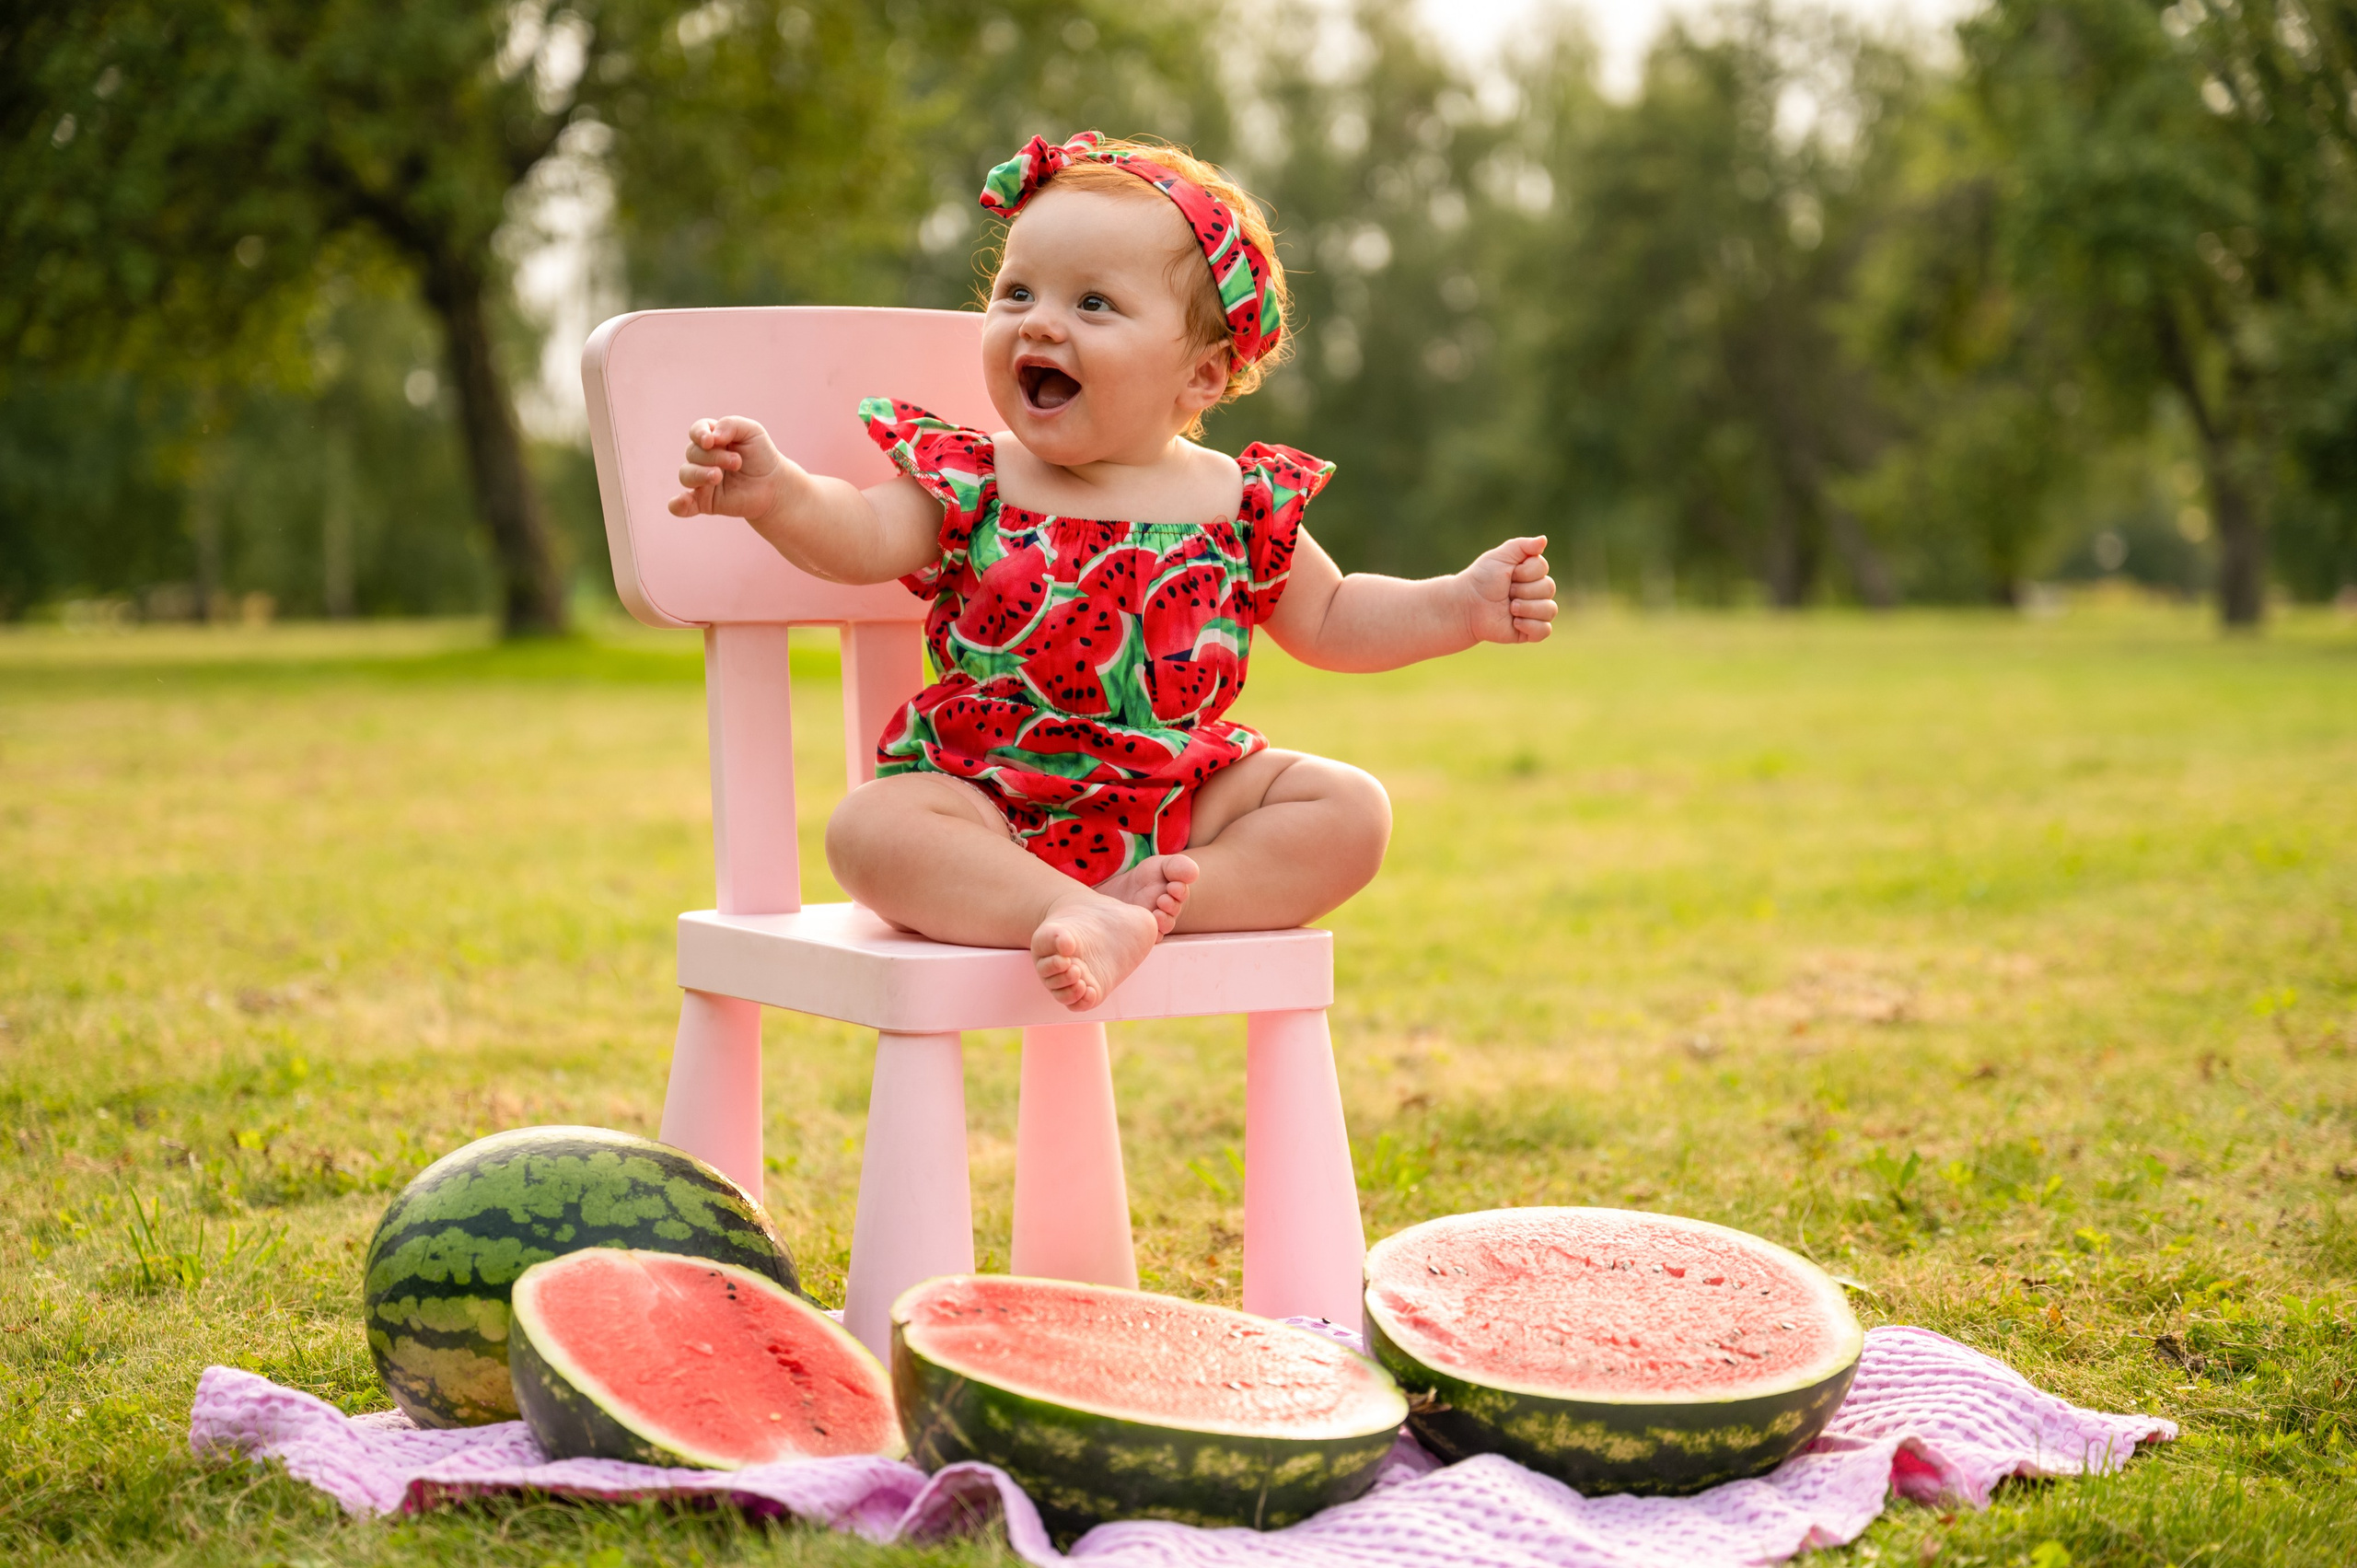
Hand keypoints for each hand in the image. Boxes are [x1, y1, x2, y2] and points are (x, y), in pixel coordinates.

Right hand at [668, 416, 799, 522]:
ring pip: (685, 474)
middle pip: (693, 453)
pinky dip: (678, 505)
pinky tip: (683, 501)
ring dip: (700, 474)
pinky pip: (683, 506)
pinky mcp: (704, 502)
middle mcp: (702, 459)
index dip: (699, 434)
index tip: (710, 440)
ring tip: (719, 476)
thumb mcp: (752, 431)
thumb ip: (731, 424)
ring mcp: (701, 481)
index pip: (696, 431)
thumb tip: (710, 437)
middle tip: (737, 462)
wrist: (774, 485)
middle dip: (714, 456)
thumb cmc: (761, 456)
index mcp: (711, 439)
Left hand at [1459, 535, 1556, 644]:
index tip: (1509, 574)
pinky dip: (1530, 626)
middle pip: (1549, 588)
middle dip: (1523, 590)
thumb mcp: (1500, 556)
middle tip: (1506, 593)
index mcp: (1532, 572)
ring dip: (1526, 608)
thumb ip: (1522, 546)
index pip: (1542, 568)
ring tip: (1509, 608)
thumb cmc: (1482, 579)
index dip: (1524, 572)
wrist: (1467, 605)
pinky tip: (1514, 622)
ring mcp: (1535, 612)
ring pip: (1550, 610)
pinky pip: (1544, 630)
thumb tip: (1544, 539)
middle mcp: (1537, 591)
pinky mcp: (1530, 632)